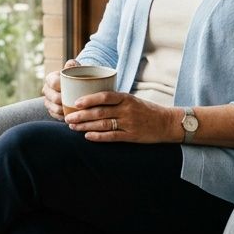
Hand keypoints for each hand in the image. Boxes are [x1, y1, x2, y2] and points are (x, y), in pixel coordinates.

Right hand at [42, 59, 79, 120]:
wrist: (74, 85)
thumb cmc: (76, 75)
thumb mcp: (75, 68)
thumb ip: (73, 65)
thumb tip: (71, 64)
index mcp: (50, 78)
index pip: (54, 83)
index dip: (63, 87)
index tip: (76, 90)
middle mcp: (46, 90)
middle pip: (55, 98)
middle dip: (66, 101)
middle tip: (79, 103)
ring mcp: (47, 101)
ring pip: (55, 109)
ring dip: (65, 111)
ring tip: (77, 111)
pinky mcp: (50, 111)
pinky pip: (56, 116)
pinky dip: (64, 117)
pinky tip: (72, 116)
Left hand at [65, 91, 179, 143]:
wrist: (166, 123)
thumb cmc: (146, 110)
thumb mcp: (132, 100)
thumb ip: (115, 100)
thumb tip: (92, 99)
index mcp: (126, 98)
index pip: (104, 96)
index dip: (88, 99)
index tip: (75, 103)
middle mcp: (127, 110)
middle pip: (100, 112)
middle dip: (81, 115)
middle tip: (68, 117)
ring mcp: (129, 123)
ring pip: (103, 124)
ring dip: (86, 126)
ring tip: (73, 127)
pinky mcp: (131, 136)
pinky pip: (112, 136)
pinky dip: (98, 136)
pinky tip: (87, 136)